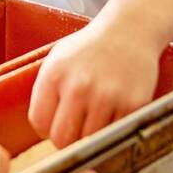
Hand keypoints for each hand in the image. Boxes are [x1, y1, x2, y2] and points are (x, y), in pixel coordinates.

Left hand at [28, 22, 158, 147]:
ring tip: (96, 116)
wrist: (130, 31)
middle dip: (67, 139)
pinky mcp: (133, 104)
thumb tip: (44, 133)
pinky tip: (114, 111)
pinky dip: (114, 130)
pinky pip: (115, 135)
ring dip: (91, 136)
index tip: (57, 123)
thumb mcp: (58, 60)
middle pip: (63, 140)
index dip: (47, 129)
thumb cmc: (90, 48)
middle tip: (76, 128)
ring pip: (90, 142)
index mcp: (55, 75)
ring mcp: (107, 97)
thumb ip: (46, 93)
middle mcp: (79, 87)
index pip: (40, 123)